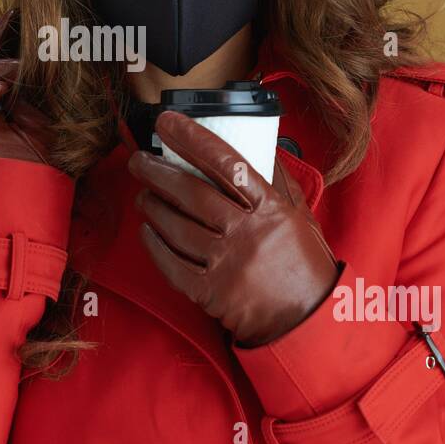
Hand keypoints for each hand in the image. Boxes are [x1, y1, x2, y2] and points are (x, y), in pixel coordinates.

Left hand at [127, 110, 340, 347]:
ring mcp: (227, 265)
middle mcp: (247, 233)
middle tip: (138, 160)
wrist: (306, 321)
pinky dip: (154, 246)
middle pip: (192, 194)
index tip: (167, 122)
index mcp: (270, 209)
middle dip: (157, 172)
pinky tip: (146, 231)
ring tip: (143, 194)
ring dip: (152, 206)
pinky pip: (172, 265)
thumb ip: (279, 182)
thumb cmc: (304, 264)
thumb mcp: (301, 216)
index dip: (193, 138)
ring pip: (177, 226)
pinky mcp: (210, 293)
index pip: (227, 163)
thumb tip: (260, 145)